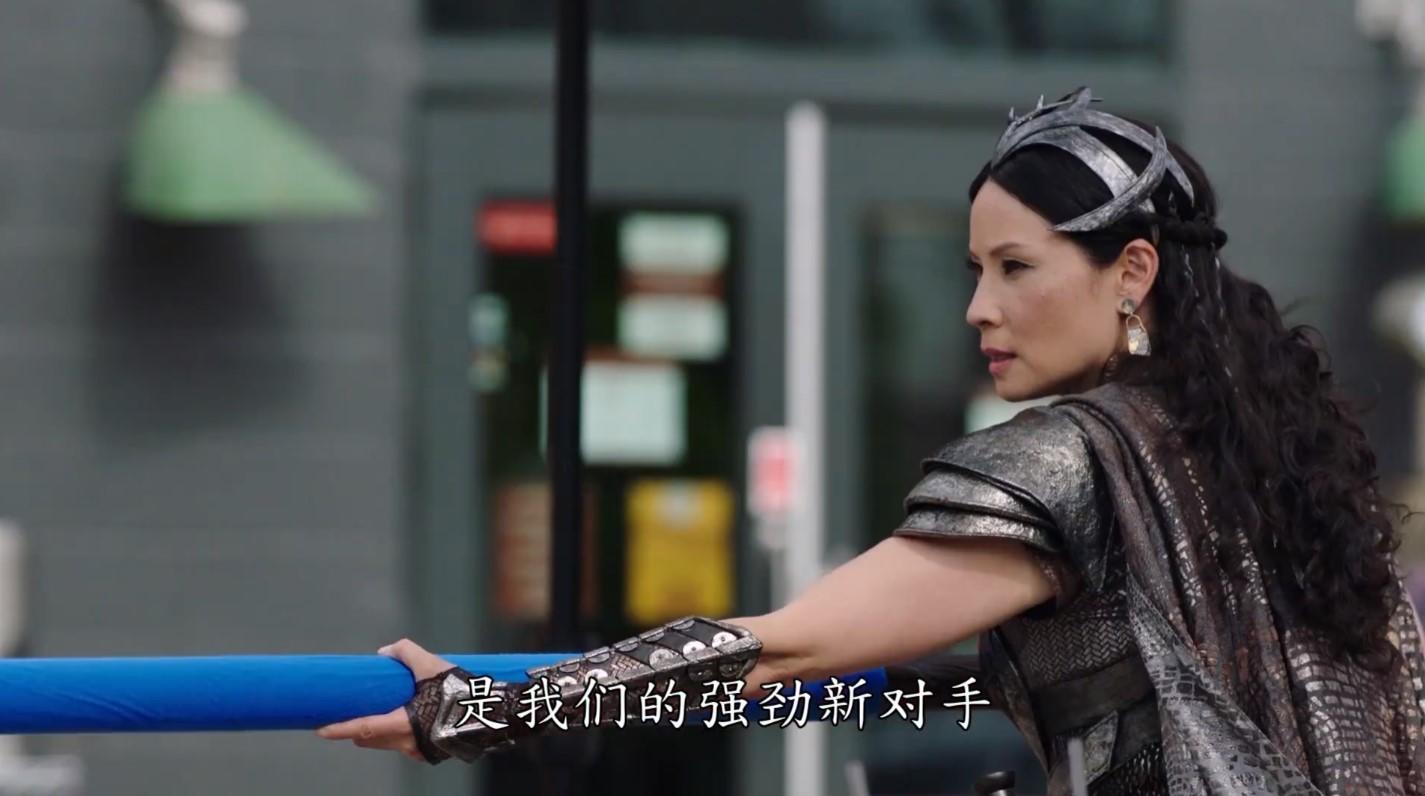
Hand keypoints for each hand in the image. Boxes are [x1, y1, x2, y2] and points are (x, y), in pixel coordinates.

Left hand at [314, 638, 456, 762]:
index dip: (340, 729)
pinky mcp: (431, 752)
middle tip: (350, 715)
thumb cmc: (458, 692)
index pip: (362, 728)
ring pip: (388, 743)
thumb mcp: (431, 665)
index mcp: (402, 725)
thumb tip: (384, 652)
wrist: (490, 714)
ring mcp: (419, 751)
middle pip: (371, 739)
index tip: (321, 730)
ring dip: (379, 731)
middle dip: (358, 729)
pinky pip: (406, 744)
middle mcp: (407, 743)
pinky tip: (407, 719)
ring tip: (380, 713)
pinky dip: (399, 734)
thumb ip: (405, 653)